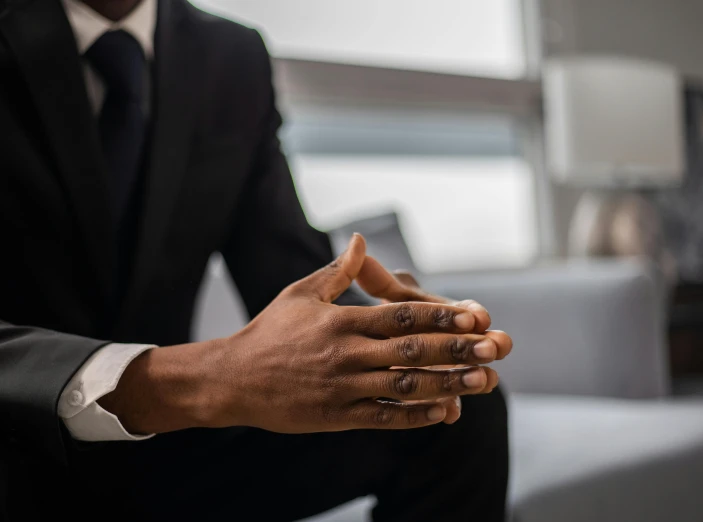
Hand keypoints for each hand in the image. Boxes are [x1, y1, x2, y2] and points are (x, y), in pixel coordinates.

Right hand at [100, 235, 509, 434]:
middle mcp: (346, 354)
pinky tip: (445, 412)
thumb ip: (337, 271)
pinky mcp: (337, 416)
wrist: (234, 379)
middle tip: (496, 347)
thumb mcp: (300, 293)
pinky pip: (383, 416)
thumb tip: (361, 240)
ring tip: (484, 382)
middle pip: (411, 350)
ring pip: (404, 385)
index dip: (440, 314)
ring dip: (448, 383)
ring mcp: (343, 387)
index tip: (474, 313)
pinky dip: (415, 416)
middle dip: (457, 348)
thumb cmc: (269, 331)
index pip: (400, 315)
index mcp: (340, 320)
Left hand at [354, 255, 512, 420]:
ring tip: (487, 382)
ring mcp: (439, 369)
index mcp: (434, 312)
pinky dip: (445, 408)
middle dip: (482, 344)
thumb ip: (377, 279)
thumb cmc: (379, 317)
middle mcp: (443, 340)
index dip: (466, 313)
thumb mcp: (378, 298)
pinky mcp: (431, 394)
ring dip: (472, 377)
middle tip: (497, 347)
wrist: (367, 352)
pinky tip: (448, 415)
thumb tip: (360, 245)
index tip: (478, 316)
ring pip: (458, 374)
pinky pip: (439, 402)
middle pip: (466, 342)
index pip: (455, 310)